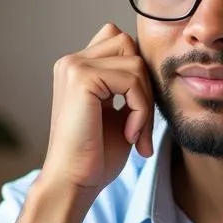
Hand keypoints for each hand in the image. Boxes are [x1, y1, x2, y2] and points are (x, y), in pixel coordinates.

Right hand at [38, 23, 154, 199]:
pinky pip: (132, 81)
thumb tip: (150, 65)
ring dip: (145, 102)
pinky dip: (141, 110)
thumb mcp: (117, 113)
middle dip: (145, 83)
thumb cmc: (95, 156)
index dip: (137, 72)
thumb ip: (128, 86)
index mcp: (77, 68)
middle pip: (129, 44)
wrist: (73, 182)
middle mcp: (72, 62)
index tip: (136, 112)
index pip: (119, 41)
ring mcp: (74, 67)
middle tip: (141, 124)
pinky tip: (130, 135)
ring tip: (136, 134)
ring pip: (136, 62)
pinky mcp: (82, 79)